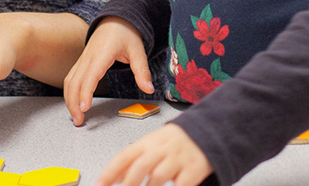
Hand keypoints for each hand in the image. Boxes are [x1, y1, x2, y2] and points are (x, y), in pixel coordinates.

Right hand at [64, 17, 154, 125]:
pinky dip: (69, 92)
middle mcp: (88, 57)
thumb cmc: (126, 33)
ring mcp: (83, 59)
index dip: (85, 93)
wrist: (115, 19)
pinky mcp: (81, 62)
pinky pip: (71, 78)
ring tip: (76, 116)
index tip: (84, 108)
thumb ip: (142, 70)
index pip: (90, 76)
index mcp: (102, 53)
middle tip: (79, 121)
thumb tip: (149, 88)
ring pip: (69, 81)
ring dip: (69, 99)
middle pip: (74, 82)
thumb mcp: (138, 50)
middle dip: (73, 103)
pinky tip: (74, 103)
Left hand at [96, 123, 211, 185]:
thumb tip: (113, 178)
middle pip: (140, 166)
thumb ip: (133, 160)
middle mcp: (162, 148)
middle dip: (128, 184)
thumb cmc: (176, 141)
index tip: (99, 185)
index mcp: (148, 142)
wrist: (208, 129)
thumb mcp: (152, 145)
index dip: (109, 172)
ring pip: (158, 177)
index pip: (124, 156)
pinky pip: (181, 185)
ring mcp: (179, 158)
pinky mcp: (195, 168)